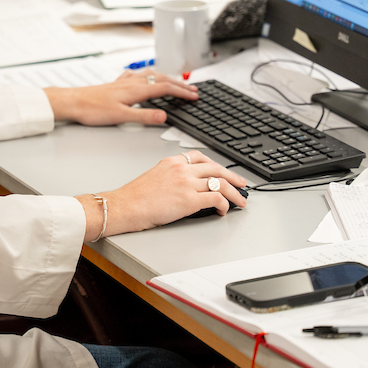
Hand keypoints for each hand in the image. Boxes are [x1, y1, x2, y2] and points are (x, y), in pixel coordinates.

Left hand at [45, 69, 196, 125]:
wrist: (73, 102)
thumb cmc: (92, 109)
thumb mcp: (121, 117)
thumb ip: (144, 116)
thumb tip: (164, 116)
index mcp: (136, 90)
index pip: (165, 89)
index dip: (182, 92)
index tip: (194, 95)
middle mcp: (132, 83)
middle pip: (162, 80)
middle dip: (179, 84)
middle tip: (193, 90)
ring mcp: (124, 82)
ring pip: (151, 76)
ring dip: (166, 78)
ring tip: (175, 82)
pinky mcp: (116, 84)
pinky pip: (138, 75)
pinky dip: (148, 75)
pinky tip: (144, 76)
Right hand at [76, 151, 248, 241]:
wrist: (124, 206)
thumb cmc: (134, 197)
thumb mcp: (154, 177)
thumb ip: (172, 177)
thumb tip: (186, 188)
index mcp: (172, 161)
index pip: (201, 157)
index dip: (216, 165)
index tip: (223, 172)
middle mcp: (181, 168)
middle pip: (216, 168)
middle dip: (233, 177)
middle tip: (242, 184)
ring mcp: (186, 183)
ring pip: (220, 183)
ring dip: (234, 193)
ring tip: (240, 201)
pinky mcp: (189, 200)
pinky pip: (216, 198)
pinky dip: (224, 204)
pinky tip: (223, 210)